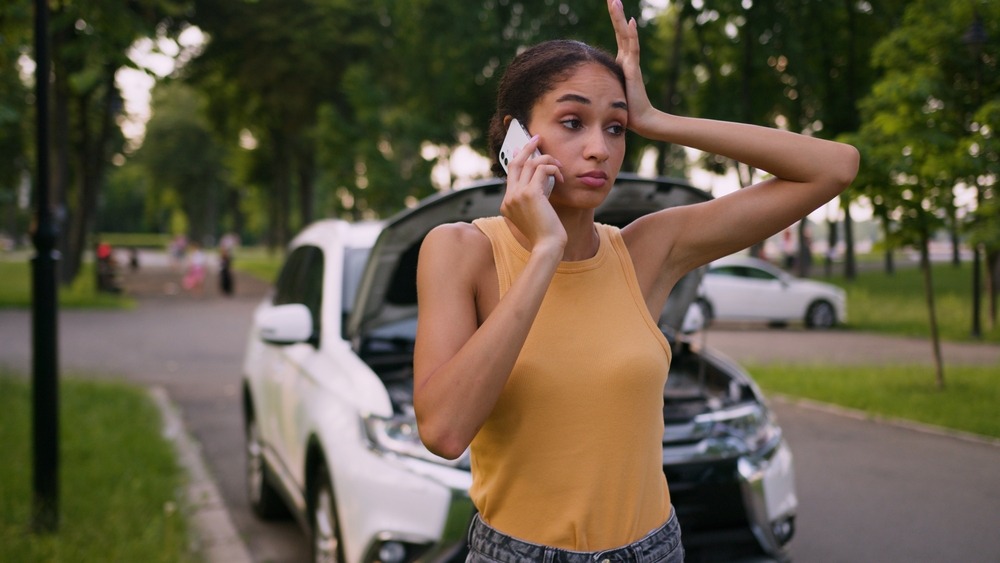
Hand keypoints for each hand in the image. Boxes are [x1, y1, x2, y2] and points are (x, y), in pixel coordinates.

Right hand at [501, 135, 565, 252]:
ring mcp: (517, 195)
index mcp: (507, 204)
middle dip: (527, 148)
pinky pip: (542, 169)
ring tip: (558, 166)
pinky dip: (553, 169)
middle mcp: (508, 198)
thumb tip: (542, 179)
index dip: (520, 159)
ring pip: (530, 164)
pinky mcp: (530, 194)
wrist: (547, 246)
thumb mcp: (536, 213)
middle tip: (537, 138)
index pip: (512, 175)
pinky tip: (561, 177)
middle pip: (515, 163)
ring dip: (547, 161)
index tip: (528, 149)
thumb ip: (534, 198)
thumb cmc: (546, 233)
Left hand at [607, 0, 656, 135]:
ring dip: (619, 18)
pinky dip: (631, 34)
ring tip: (615, 2)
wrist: (640, 119)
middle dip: (616, 14)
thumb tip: (587, 90)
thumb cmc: (624, 110)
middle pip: (621, 31)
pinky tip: (629, 22)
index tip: (612, 6)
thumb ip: (602, 85)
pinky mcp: (633, 68)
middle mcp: (627, 59)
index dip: (615, 21)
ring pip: (625, 35)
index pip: (618, 37)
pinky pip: (632, 48)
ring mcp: (631, 62)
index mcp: (621, 62)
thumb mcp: (609, 92)